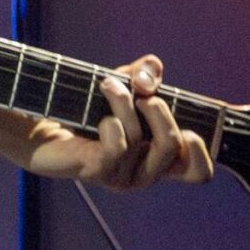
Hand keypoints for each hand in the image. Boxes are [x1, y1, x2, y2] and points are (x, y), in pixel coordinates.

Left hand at [21, 55, 214, 189]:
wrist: (45, 121)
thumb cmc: (91, 104)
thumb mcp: (125, 81)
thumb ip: (146, 73)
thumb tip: (150, 79)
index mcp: (159, 155)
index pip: (196, 171)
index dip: (204, 153)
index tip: (195, 127)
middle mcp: (145, 171)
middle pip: (174, 149)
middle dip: (161, 113)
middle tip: (143, 94)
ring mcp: (122, 176)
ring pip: (140, 141)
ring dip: (125, 105)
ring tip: (108, 85)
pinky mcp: (97, 172)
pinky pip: (116, 147)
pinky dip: (111, 123)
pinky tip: (100, 118)